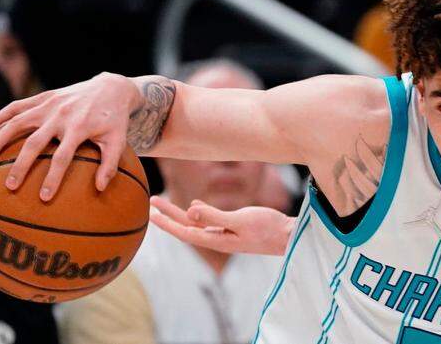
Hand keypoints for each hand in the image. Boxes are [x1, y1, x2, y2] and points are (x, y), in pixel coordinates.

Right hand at [0, 72, 139, 200]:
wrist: (112, 88)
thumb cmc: (114, 119)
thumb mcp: (118, 140)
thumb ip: (110, 164)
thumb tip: (100, 188)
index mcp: (80, 128)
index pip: (62, 157)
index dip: (53, 178)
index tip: (43, 197)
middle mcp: (62, 115)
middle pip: (35, 143)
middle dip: (21, 165)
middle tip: (10, 186)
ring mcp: (50, 105)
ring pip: (19, 122)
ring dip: (0, 139)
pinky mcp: (44, 97)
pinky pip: (18, 105)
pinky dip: (1, 114)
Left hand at [149, 196, 293, 255]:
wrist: (288, 237)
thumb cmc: (267, 228)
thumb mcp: (241, 220)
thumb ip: (215, 216)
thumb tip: (190, 211)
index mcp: (216, 239)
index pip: (185, 231)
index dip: (167, 222)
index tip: (152, 212)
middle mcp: (217, 239)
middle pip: (187, 227)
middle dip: (168, 216)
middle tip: (153, 202)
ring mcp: (225, 235)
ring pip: (196, 225)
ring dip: (179, 215)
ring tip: (164, 204)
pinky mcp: (234, 230)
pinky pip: (209, 223)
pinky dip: (198, 214)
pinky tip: (194, 207)